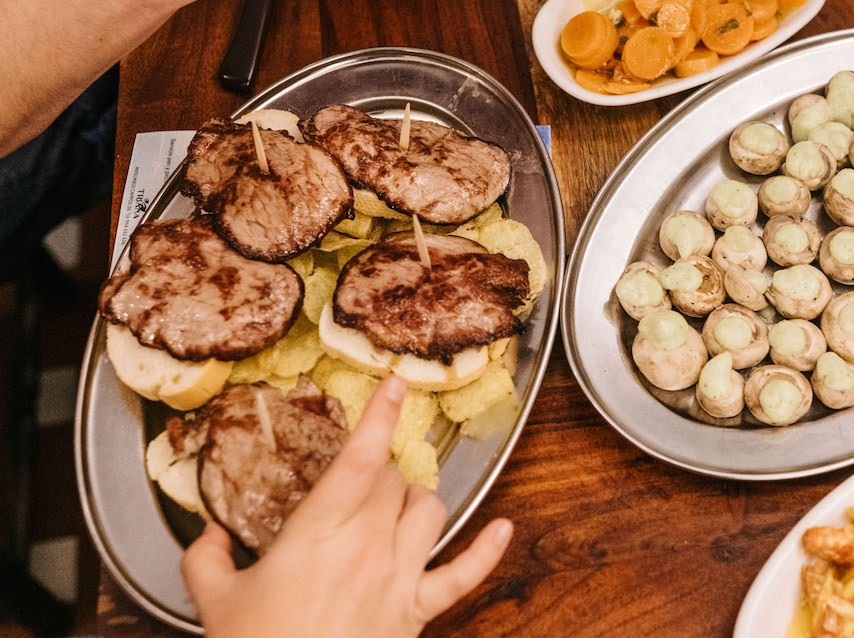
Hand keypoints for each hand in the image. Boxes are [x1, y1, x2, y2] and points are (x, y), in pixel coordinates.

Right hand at [181, 376, 512, 637]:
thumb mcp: (215, 603)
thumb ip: (206, 559)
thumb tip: (209, 535)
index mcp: (319, 533)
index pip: (360, 460)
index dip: (380, 417)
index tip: (395, 383)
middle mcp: (368, 546)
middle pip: (393, 481)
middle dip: (378, 472)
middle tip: (354, 482)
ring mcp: (398, 578)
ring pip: (428, 511)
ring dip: (415, 498)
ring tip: (395, 501)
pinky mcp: (416, 611)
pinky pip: (463, 576)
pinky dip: (486, 553)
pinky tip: (504, 530)